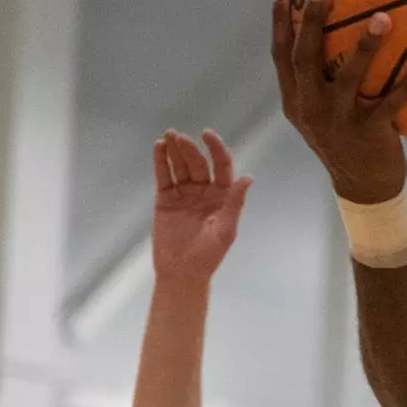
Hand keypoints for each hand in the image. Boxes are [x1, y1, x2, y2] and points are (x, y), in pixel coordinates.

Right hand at [152, 129, 251, 283]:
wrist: (181, 272)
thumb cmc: (209, 254)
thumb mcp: (226, 229)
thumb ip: (235, 202)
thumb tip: (248, 177)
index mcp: (223, 196)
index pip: (222, 166)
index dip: (216, 148)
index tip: (207, 134)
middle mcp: (204, 191)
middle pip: (198, 163)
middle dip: (190, 149)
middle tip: (179, 136)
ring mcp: (184, 194)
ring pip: (180, 167)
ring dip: (175, 150)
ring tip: (168, 136)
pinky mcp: (165, 200)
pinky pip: (164, 177)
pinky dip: (160, 162)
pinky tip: (158, 147)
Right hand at [270, 0, 406, 203]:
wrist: (361, 185)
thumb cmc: (343, 139)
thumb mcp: (319, 111)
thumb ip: (318, 79)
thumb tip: (332, 30)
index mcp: (295, 98)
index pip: (281, 54)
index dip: (278, 20)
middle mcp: (311, 106)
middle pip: (306, 57)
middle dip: (311, 19)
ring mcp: (338, 120)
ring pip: (348, 77)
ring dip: (367, 46)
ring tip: (383, 17)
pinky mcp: (369, 132)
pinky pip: (392, 104)